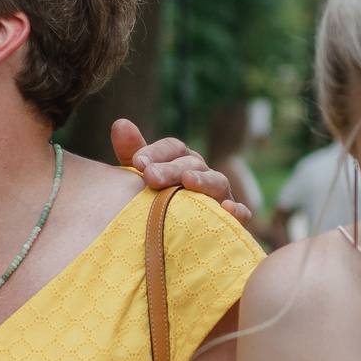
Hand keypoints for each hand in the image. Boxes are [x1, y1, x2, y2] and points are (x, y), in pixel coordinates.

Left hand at [110, 120, 252, 226]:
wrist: (173, 236)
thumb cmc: (156, 201)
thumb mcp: (142, 177)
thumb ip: (132, 152)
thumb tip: (120, 123)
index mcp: (181, 160)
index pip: (172, 148)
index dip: (156, 152)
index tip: (137, 162)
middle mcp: (203, 172)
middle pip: (191, 164)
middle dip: (171, 169)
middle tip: (150, 176)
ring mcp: (220, 194)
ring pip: (217, 182)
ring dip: (203, 181)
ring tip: (187, 181)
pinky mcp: (232, 218)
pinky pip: (241, 212)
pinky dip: (237, 210)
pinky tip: (227, 209)